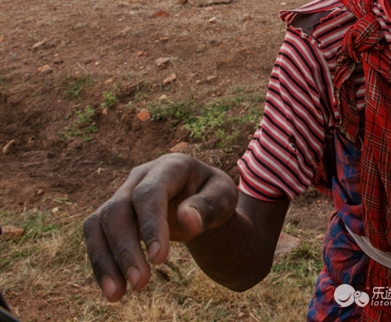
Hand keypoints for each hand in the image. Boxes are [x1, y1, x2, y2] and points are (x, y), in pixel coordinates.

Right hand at [83, 154, 237, 301]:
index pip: (150, 193)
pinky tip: (113, 289)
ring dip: (105, 260)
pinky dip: (100, 263)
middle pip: (119, 210)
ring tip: (118, 295)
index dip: (151, 225)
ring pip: (99, 223)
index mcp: (170, 166)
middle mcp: (140, 176)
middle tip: (141, 284)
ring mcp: (122, 193)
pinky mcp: (111, 214)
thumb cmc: (214, 196)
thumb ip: (209, 206)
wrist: (201, 198)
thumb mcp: (224, 197)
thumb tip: (187, 220)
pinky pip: (95, 236)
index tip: (159, 259)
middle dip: (126, 249)